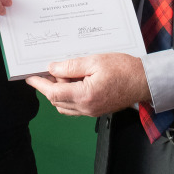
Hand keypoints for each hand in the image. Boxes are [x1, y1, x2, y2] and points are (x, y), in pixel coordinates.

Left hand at [26, 53, 150, 116]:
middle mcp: (86, 108)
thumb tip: (52, 69)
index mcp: (85, 96)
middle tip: (45, 70)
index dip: (39, 84)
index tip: (29, 77)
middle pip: (57, 101)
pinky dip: (68, 96)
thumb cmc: (124, 69)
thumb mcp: (95, 61)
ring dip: (57, 92)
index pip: (54, 92)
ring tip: (60, 74)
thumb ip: (71, 67)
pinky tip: (71, 82)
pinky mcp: (97, 110)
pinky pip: (75, 107)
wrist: (144, 81)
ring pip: (65, 105)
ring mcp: (92, 111)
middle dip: (48, 87)